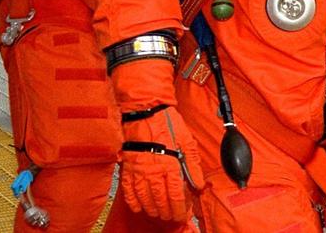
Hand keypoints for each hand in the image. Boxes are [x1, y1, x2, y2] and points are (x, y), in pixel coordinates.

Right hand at [119, 106, 204, 220]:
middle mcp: (153, 170)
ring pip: (144, 197)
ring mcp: (138, 169)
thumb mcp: (186, 138)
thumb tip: (198, 182)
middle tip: (170, 218)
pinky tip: (138, 207)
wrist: (143, 109)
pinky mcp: (127, 166)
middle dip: (166, 212)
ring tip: (157, 214)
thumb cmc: (166, 121)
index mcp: (170, 163)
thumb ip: (193, 162)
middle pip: (160, 200)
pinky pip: (128, 189)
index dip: (179, 208)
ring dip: (151, 208)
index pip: (175, 194)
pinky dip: (133, 200)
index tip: (182, 215)